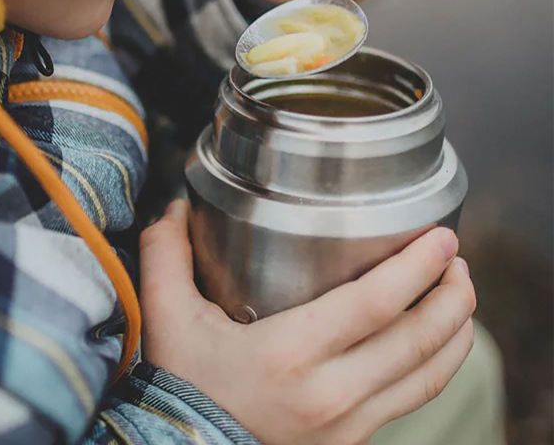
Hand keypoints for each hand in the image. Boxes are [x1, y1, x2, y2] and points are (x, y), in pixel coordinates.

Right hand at [140, 200, 474, 444]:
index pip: (375, 304)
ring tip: (459, 292)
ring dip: (456, 330)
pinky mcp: (353, 443)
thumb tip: (175, 205)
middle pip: (417, 340)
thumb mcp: (166, 316)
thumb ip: (167, 254)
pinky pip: (413, 401)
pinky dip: (438, 366)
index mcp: (288, 354)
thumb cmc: (182, 385)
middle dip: (452, 293)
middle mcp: (329, 394)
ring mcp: (347, 426)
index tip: (441, 237)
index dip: (418, 267)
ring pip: (428, 376)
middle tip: (457, 257)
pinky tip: (438, 342)